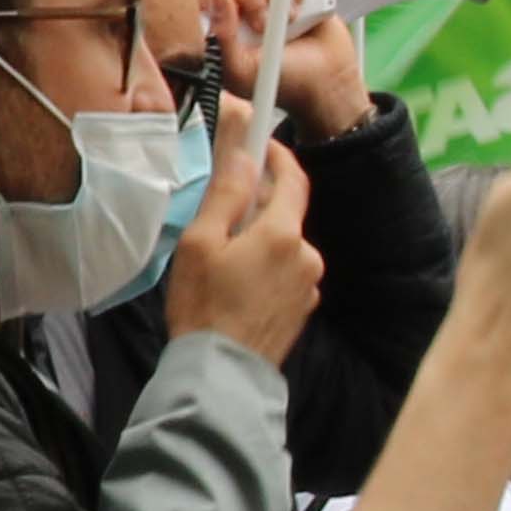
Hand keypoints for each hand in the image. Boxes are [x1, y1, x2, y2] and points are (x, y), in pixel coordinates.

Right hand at [166, 100, 323, 364]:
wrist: (221, 371)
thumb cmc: (203, 303)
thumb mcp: (201, 242)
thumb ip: (226, 194)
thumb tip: (243, 152)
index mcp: (283, 232)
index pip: (292, 177)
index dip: (276, 153)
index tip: (258, 139)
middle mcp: (307, 254)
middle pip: (286, 211)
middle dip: (259, 202)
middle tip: (221, 207)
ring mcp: (309, 283)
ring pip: (285, 243)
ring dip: (260, 237)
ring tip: (221, 254)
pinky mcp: (303, 307)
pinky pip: (286, 271)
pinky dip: (265, 265)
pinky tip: (236, 282)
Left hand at [206, 0, 370, 140]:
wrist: (327, 80)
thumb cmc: (280, 81)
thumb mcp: (241, 71)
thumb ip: (221, 40)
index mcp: (218, 25)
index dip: (222, 0)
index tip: (241, 22)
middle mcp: (238, 6)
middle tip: (266, 26)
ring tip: (288, 18)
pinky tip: (299, 3)